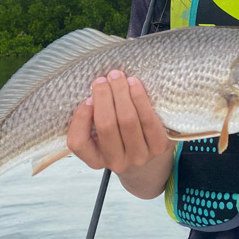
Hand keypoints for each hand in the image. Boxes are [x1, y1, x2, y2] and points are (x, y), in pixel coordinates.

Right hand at [67, 70, 173, 197]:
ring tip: (117, 76)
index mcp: (96, 160)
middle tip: (102, 79)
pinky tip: (134, 84)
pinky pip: (148, 119)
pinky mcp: (159, 146)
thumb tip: (95, 89)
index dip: (81, 118)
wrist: (150, 161)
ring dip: (121, 92)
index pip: (78, 142)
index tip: (87, 99)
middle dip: (103, 97)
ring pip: (128, 120)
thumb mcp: (100, 137)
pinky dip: (139, 98)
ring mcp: (140, 156)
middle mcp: (117, 162)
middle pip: (107, 125)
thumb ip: (92, 119)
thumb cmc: (120, 140)